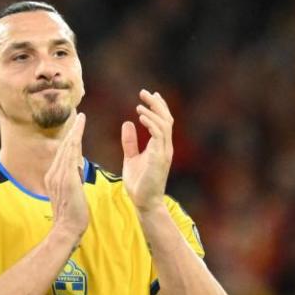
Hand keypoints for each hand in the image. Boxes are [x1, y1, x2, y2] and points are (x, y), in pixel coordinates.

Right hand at [45, 112, 88, 242]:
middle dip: (73, 131)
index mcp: (53, 177)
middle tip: (81, 116)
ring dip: (75, 132)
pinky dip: (75, 142)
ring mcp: (58, 176)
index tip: (76, 129)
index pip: (63, 154)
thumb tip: (76, 170)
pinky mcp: (66, 179)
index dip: (70, 140)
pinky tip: (80, 133)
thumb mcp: (70, 195)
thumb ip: (72, 181)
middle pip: (64, 147)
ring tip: (81, 119)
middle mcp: (53, 174)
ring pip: (67, 149)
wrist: (67, 229)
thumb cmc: (72, 216)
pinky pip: (71, 156)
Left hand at [122, 90, 173, 211]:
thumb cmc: (139, 183)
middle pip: (167, 119)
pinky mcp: (159, 159)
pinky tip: (141, 118)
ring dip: (153, 113)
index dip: (157, 107)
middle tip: (144, 92)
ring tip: (139, 105)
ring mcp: (164, 153)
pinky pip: (158, 137)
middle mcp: (165, 147)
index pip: (163, 121)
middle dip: (157, 104)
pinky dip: (151, 125)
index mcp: (160, 146)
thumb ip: (130, 142)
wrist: (143, 202)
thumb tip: (127, 123)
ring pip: (164, 125)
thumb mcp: (130, 158)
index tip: (148, 95)